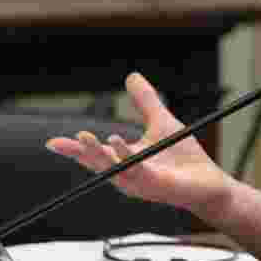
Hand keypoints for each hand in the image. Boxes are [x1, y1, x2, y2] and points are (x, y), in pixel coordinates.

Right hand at [45, 72, 234, 217]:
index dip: (73, 150)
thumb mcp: (161, 123)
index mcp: (125, 162)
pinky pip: (138, 170)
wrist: (208, 181)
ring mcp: (141, 182)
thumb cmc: (184, 158)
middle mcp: (128, 175)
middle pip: (98, 163)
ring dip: (97, 153)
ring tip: (85, 137)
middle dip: (81, 151)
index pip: (95, 156)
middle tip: (69, 137)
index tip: (52, 143)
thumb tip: (131, 76)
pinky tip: (117, 141)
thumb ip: (145, 101)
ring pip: (113, 168)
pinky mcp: (157, 184)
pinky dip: (126, 157)